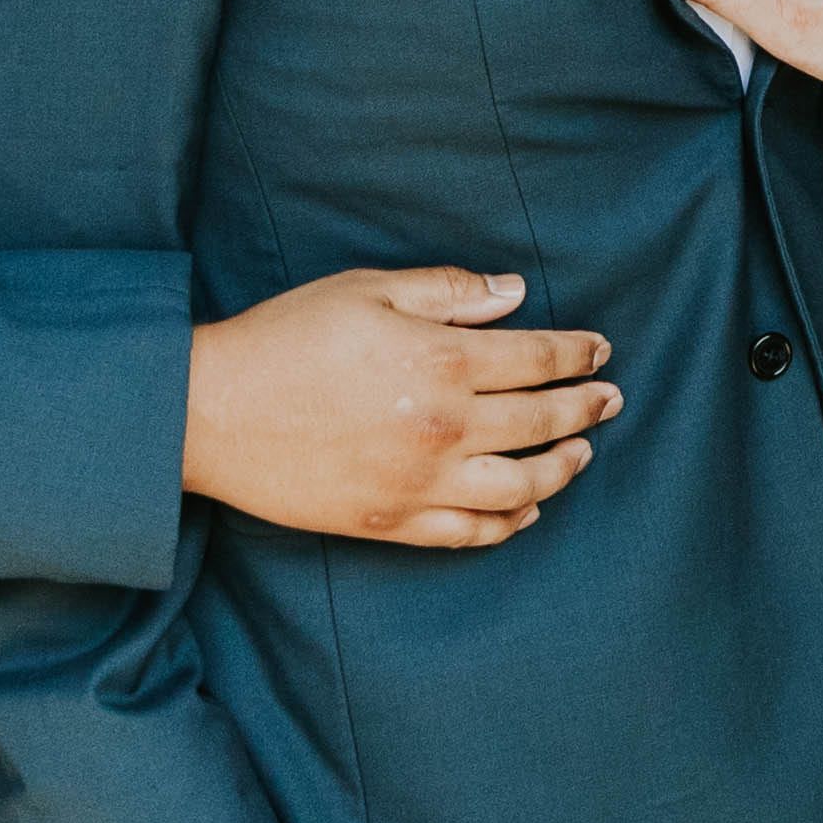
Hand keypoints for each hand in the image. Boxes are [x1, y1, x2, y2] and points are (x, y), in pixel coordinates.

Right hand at [189, 268, 621, 547]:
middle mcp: (443, 428)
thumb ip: (448, 292)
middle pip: (542, 422)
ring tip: (581, 452)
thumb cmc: (285, 338)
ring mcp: (420, 482)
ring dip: (563, 468)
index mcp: (442, 362)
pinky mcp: (392, 522)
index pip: (538, 358)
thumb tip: (514, 292)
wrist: (211, 412)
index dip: (578, 354)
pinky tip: (528, 509)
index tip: (601, 351)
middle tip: (610, 399)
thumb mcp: (366, 290)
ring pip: (520, 487)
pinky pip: (470, 532)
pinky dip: (510, 523)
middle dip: (586, 408)